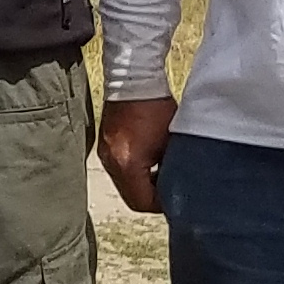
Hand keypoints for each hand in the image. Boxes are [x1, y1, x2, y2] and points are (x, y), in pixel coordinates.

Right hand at [97, 95, 174, 215]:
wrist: (132, 80)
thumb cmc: (156, 108)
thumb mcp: (171, 142)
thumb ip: (174, 169)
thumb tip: (179, 185)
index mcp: (128, 165)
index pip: (142, 202)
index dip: (162, 204)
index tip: (178, 197)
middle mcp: (111, 163)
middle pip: (131, 197)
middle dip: (152, 196)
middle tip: (171, 188)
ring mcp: (104, 154)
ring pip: (124, 184)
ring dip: (142, 184)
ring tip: (161, 173)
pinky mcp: (104, 145)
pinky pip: (119, 170)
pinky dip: (134, 172)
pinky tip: (149, 160)